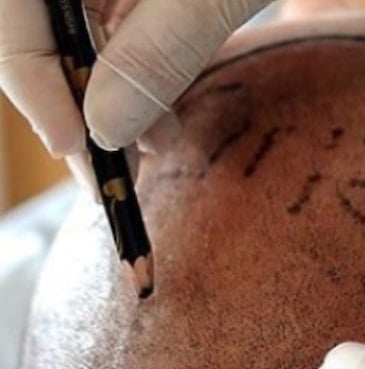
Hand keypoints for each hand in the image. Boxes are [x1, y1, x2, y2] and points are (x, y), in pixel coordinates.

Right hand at [0, 0, 278, 155]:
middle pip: (40, 20)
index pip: (10, 7)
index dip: (30, 75)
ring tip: (157, 144)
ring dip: (109, 87)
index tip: (77, 145)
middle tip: (116, 171)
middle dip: (76, 94)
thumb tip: (105, 127)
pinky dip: (136, 61)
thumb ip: (164, 45)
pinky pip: (118, 14)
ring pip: (80, 23)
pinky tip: (163, 110)